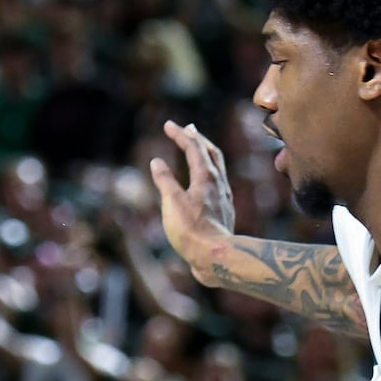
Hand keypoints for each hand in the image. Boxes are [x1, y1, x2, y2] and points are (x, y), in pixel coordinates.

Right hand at [148, 120, 235, 281]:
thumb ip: (165, 181)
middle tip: (188, 128)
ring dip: (206, 154)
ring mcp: (223, 197)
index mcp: (205, 177)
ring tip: (198, 149)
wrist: (216, 256)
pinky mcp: (224, 211)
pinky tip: (204, 181)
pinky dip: (208, 173)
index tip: (169, 124)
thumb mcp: (172, 203)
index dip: (180, 135)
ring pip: (217, 168)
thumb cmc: (192, 230)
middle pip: (211, 153)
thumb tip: (156, 162)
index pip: (193, 148)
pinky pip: (217, 183)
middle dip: (198, 138)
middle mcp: (218, 183)